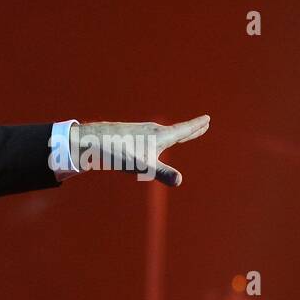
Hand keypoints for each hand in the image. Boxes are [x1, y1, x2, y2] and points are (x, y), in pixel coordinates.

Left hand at [69, 115, 209, 185]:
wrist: (92, 140)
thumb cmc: (118, 151)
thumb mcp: (142, 165)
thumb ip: (161, 172)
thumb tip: (179, 181)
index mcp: (160, 136)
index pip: (183, 131)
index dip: (196, 126)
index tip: (208, 118)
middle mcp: (152, 131)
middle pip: (175, 131)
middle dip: (190, 129)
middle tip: (203, 124)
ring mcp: (139, 132)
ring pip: (161, 133)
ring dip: (174, 133)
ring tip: (180, 135)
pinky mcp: (128, 135)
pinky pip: (148, 137)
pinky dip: (157, 138)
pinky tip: (148, 143)